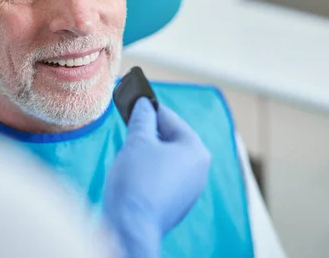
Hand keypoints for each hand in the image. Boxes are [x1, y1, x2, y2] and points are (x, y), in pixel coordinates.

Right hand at [104, 98, 210, 256]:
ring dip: (148, 153)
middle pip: (171, 139)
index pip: (171, 119)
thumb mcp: (137, 141)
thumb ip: (142, 118)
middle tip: (128, 127)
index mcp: (195, 150)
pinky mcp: (178, 205)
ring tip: (128, 154)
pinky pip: (164, 178)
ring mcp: (190, 190)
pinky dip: (149, 172)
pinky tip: (133, 175)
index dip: (149, 109)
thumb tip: (144, 103)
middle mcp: (199, 170)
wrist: (131, 227)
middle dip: (148, 133)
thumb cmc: (137, 181)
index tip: (134, 101)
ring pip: (167, 159)